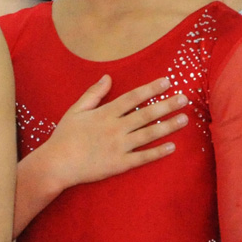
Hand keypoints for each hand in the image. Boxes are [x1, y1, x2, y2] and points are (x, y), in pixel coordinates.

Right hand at [40, 75, 187, 188]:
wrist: (57, 163)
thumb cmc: (65, 136)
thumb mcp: (76, 110)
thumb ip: (94, 94)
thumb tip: (107, 77)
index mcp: (106, 113)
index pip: (133, 97)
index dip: (151, 89)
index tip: (167, 82)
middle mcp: (116, 128)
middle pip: (146, 114)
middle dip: (167, 105)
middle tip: (184, 98)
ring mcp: (119, 146)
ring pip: (149, 134)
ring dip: (168, 126)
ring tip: (184, 119)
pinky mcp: (120, 164)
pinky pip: (143, 157)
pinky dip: (158, 152)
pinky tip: (172, 147)